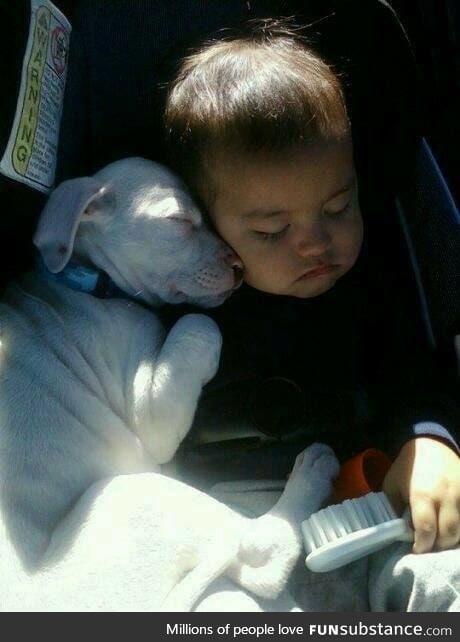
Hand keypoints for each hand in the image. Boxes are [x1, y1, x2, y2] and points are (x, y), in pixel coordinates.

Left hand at [383, 437, 459, 552]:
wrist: (432, 444)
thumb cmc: (409, 466)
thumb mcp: (392, 484)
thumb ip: (393, 507)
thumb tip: (397, 531)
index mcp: (422, 494)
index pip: (426, 529)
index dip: (422, 545)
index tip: (416, 550)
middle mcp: (446, 497)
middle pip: (448, 535)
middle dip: (438, 547)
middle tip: (429, 548)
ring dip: (451, 540)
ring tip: (439, 540)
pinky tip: (450, 528)